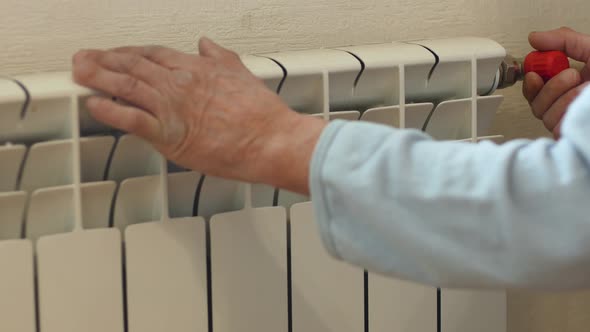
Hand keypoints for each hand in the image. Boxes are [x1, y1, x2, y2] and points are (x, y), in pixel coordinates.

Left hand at [72, 38, 325, 193]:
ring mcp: (172, 107)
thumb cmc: (261, 115)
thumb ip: (220, 57)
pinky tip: (94, 105)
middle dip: (103, 60)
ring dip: (97, 78)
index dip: (127, 52)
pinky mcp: (170, 134)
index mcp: (196, 68)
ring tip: (78, 74)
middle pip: (132, 65)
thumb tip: (207, 44)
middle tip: (82, 60)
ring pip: (126, 86)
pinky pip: (131, 119)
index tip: (114, 54)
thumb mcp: (241, 73)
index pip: (152, 54)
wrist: (271, 140)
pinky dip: (109, 111)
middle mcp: (179, 83)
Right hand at [523, 27, 589, 138]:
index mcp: (568, 84)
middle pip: (535, 101)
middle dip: (549, 86)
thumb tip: (535, 38)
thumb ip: (565, 40)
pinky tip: (583, 105)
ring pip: (544, 113)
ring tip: (585, 89)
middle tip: (571, 75)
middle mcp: (565, 104)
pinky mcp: (570, 134)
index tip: (535, 71)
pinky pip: (555, 125)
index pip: (535, 86)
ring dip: (564, 97)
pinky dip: (569, 110)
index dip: (531, 79)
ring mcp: (568, 121)